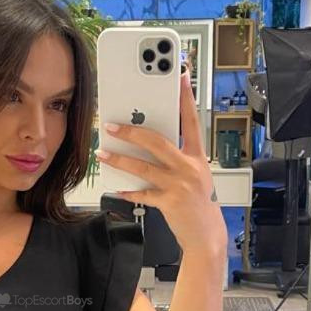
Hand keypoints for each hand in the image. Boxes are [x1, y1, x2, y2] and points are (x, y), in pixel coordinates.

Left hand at [97, 69, 228, 256]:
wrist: (206, 234)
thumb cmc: (198, 204)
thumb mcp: (194, 175)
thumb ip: (177, 157)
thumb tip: (149, 142)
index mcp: (197, 156)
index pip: (191, 121)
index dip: (185, 98)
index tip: (179, 77)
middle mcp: (189, 167)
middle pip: (158, 142)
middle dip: (132, 132)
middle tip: (112, 125)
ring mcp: (180, 185)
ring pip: (144, 167)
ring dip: (120, 160)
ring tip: (103, 154)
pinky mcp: (170, 202)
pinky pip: (143, 194)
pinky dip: (128, 191)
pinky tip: (117, 188)